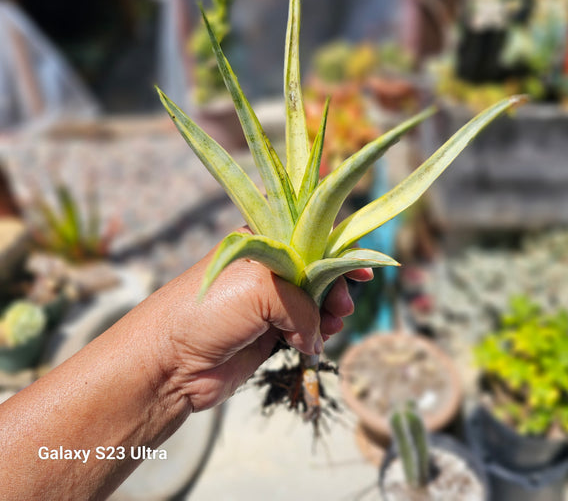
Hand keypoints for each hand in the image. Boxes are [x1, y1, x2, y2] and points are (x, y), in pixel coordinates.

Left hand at [150, 244, 371, 411]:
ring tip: (334, 324)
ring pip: (313, 304)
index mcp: (261, 244)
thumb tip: (315, 333)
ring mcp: (266, 304)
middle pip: (317, 273)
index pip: (309, 240)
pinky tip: (316, 341)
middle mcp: (265, 271)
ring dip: (329, 314)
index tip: (363, 270)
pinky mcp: (266, 335)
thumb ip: (302, 303)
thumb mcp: (261, 288)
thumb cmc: (207, 309)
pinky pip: (304, 331)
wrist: (170, 361)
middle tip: (344, 306)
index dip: (338, 252)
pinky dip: (316, 335)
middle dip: (336, 288)